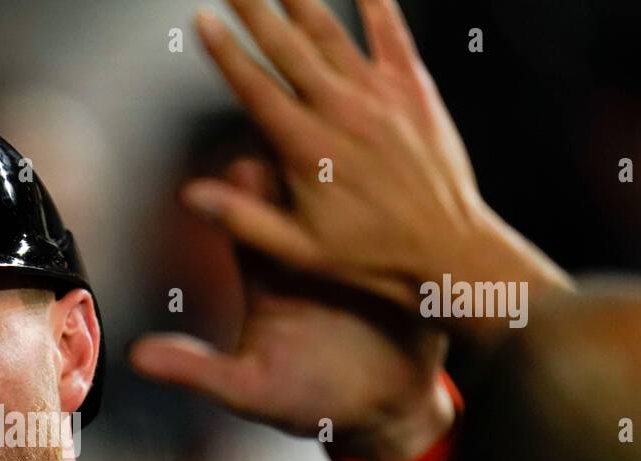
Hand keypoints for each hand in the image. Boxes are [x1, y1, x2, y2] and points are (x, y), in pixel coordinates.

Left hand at [131, 155, 452, 460]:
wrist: (383, 415)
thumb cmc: (307, 402)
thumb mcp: (250, 390)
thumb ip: (197, 370)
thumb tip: (137, 356)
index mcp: (267, 272)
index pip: (247, 217)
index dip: (245, 191)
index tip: (245, 168)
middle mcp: (307, 250)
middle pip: (300, 190)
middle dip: (302, 161)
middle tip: (304, 135)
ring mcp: (357, 249)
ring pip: (352, 191)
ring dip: (356, 164)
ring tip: (360, 132)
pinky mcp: (401, 256)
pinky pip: (399, 216)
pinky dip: (401, 189)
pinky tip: (410, 159)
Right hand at [182, 0, 570, 317]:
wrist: (448, 249)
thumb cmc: (372, 255)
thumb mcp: (298, 250)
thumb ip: (242, 218)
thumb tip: (192, 196)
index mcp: (305, 148)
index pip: (254, 87)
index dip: (224, 52)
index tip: (202, 21)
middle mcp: (339, 111)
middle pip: (285, 46)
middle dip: (253, 9)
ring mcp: (378, 95)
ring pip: (330, 32)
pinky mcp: (413, 88)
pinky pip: (391, 32)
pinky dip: (375, 2)